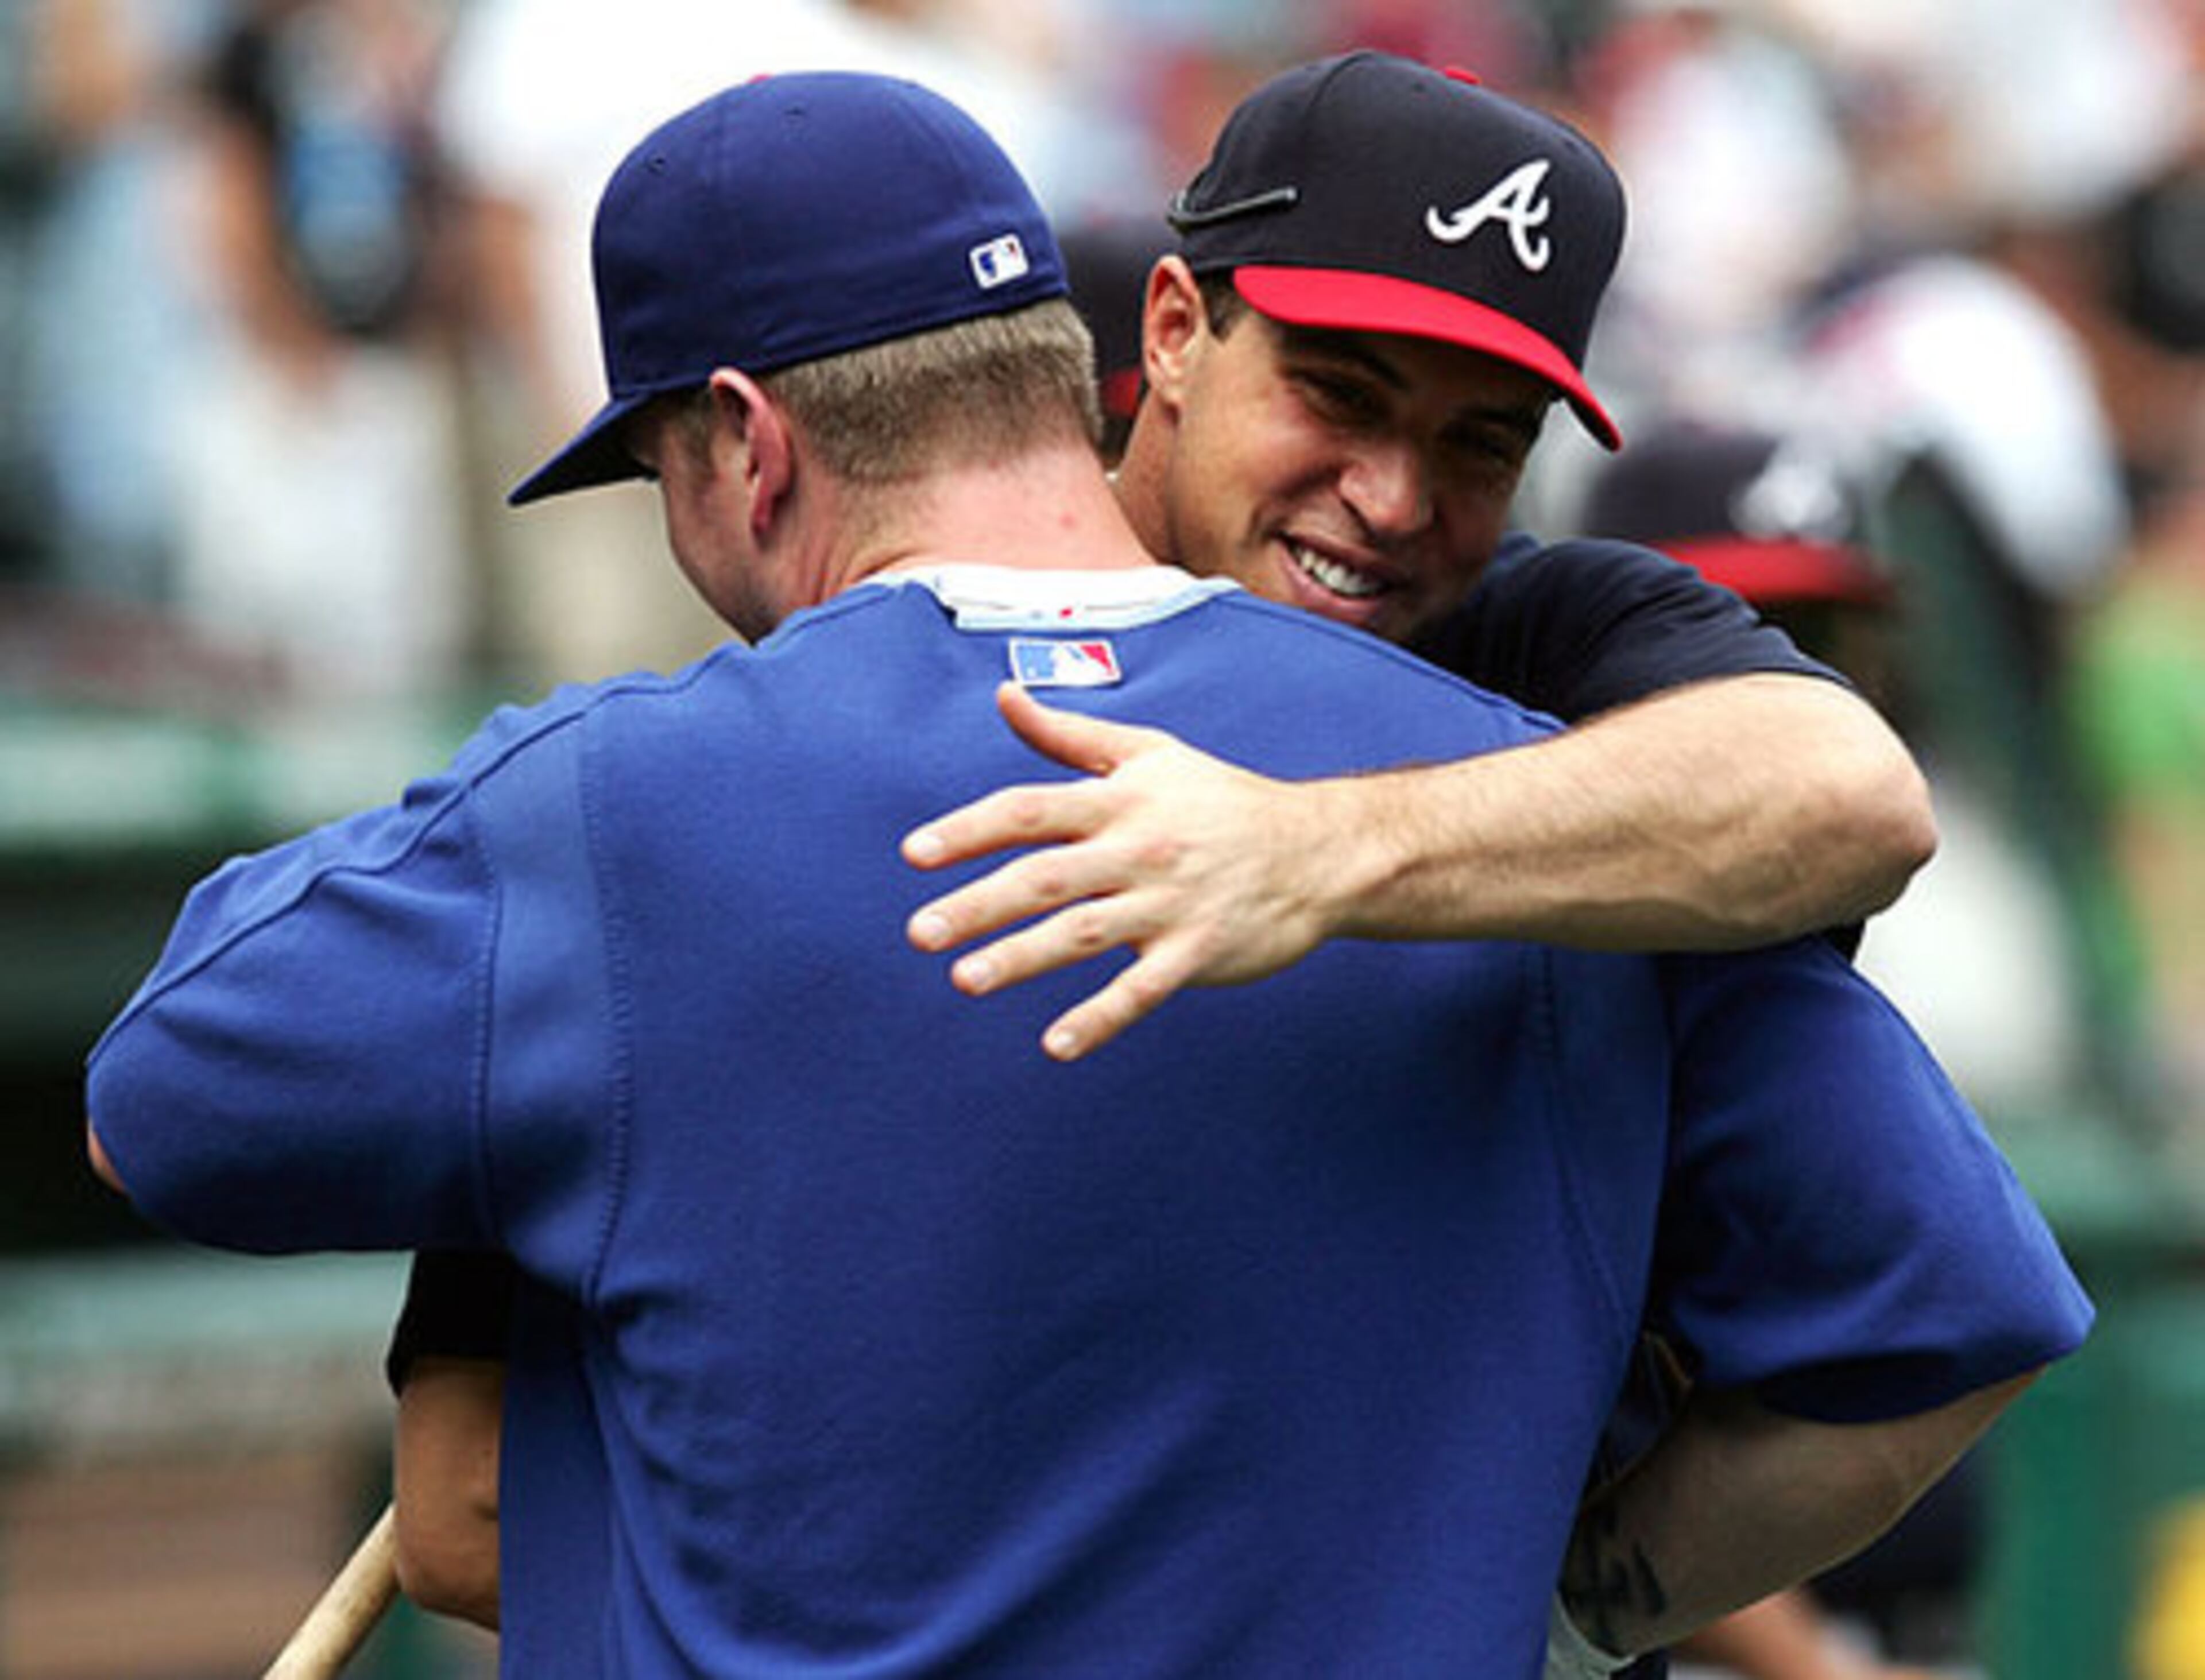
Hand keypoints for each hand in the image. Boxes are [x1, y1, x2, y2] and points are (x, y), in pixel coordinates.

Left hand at [902, 684, 1337, 1060]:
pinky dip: (1100, 1018)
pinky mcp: (1198, 952)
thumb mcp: (1151, 754)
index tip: (915, 853)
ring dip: (1023, 957)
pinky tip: (1057, 1044)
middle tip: (920, 932)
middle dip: (979, 905)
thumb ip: (1070, 734)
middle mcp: (1140, 849)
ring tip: (965, 980)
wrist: (1319, 851)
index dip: (969, 829)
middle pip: (1046, 876)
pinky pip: (1142, 990)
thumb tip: (1005, 696)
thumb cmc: (1224, 801)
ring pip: (1084, 933)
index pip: (1030, 810)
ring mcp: (1169, 904)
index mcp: (1122, 800)